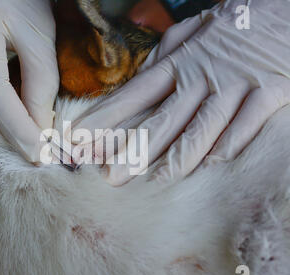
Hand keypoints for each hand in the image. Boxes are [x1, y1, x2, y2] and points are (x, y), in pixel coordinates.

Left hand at [72, 0, 289, 185]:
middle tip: (108, 176)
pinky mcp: (269, 91)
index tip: (80, 139)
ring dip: (176, 156)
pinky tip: (209, 166)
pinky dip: (228, 145)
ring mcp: (234, 85)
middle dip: (133, 150)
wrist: (284, 8)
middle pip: (161, 119)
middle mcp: (201, 77)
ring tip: (153, 181)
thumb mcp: (191, 32)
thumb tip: (143, 78)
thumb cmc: (232, 24)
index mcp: (179, 63)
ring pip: (201, 127)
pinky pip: (246, 124)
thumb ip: (166, 56)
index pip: (134, 95)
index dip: (106, 119)